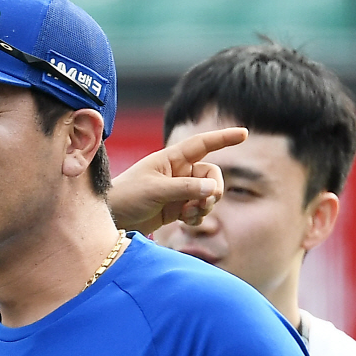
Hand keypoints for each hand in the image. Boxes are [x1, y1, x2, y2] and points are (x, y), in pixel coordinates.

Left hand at [109, 127, 247, 235]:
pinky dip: (197, 216)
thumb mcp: (156, 191)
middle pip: (211, 175)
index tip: (244, 134)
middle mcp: (177, 173)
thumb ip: (185, 189)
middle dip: (213, 189)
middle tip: (205, 202)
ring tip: (189, 214)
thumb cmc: (127, 197)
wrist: (111, 220)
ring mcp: (177, 191)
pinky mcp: (175, 209)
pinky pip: (197, 210)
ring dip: (204, 205)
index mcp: (171, 159)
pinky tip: (186, 221)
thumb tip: (213, 189)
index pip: (202, 144)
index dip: (223, 138)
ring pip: (207, 194)